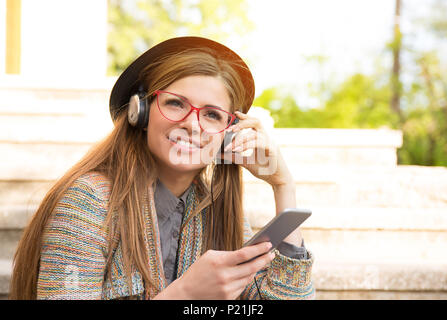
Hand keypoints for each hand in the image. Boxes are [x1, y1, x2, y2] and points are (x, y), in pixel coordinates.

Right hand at [156, 242, 273, 299]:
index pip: (245, 254)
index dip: (259, 249)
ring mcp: (227, 289)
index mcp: (220, 262)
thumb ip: (227, 254)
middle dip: (264, 259)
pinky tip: (248, 273)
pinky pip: (242, 287)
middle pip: (252, 267)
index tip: (268, 245)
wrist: (187, 293)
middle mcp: (225, 276)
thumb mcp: (210, 257)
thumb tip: (246, 252)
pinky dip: (246, 279)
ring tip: (261, 262)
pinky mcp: (228, 298)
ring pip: (249, 277)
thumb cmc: (198, 272)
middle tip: (271, 254)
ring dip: (256, 269)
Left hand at [218, 111, 293, 186]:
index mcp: (261, 138)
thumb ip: (235, 157)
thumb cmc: (264, 170)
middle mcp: (266, 137)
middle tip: (231, 129)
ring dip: (240, 140)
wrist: (278, 180)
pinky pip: (257, 143)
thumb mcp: (246, 162)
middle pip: (256, 122)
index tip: (235, 114)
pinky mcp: (272, 149)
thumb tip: (220, 154)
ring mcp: (270, 142)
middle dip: (243, 123)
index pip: (254, 122)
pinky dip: (246, 145)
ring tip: (230, 147)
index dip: (245, 117)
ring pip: (254, 134)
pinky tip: (237, 150)